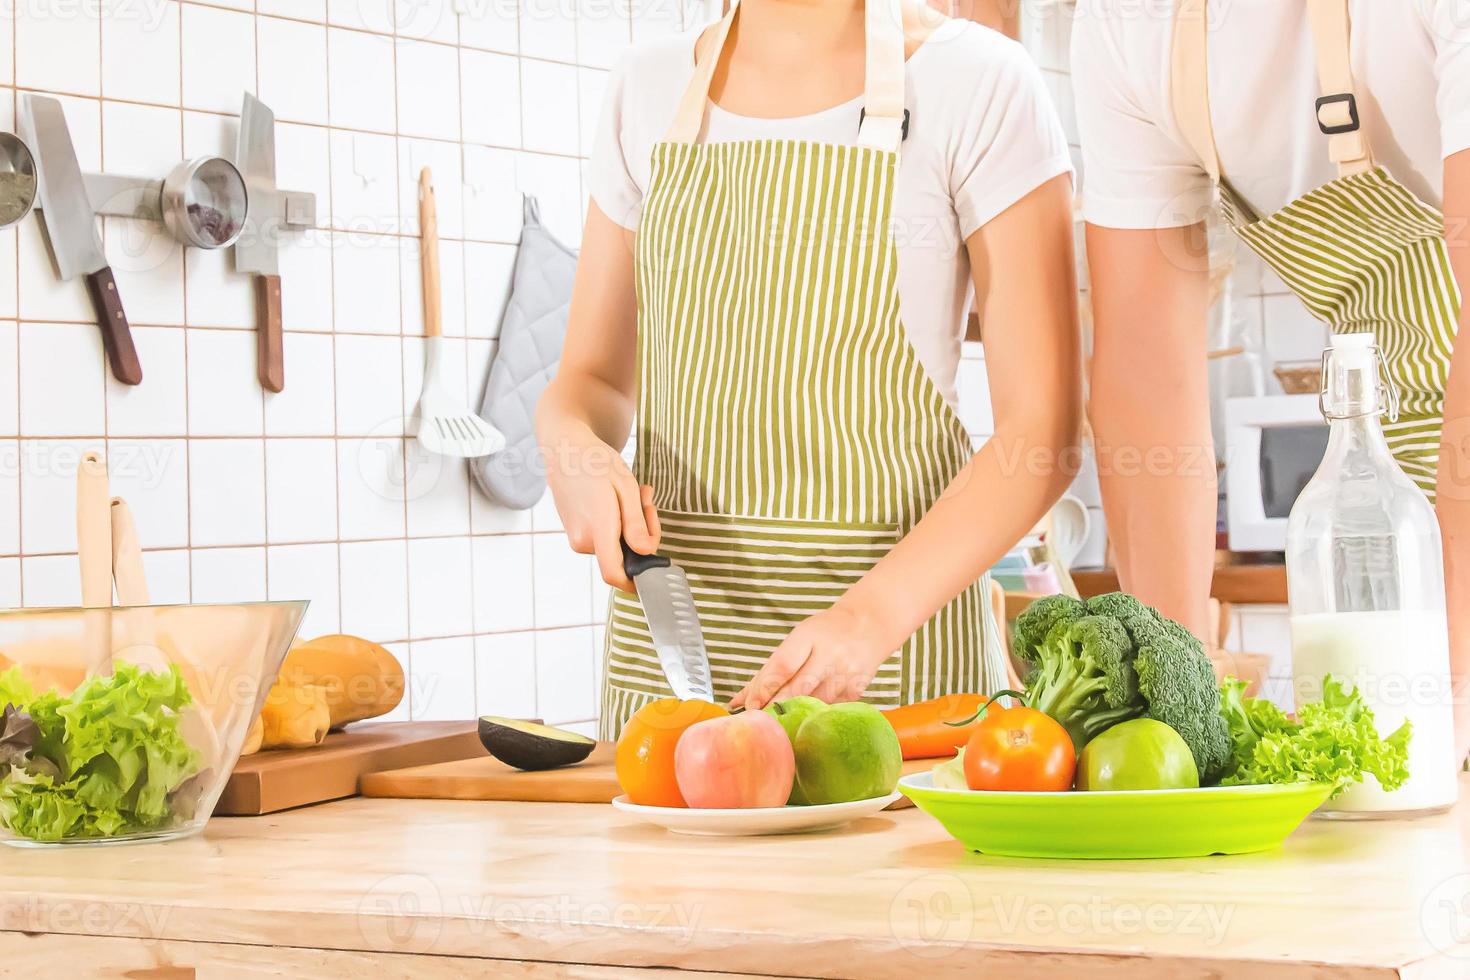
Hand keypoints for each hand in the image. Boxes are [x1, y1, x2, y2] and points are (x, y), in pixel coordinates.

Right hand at [545, 426, 659, 591]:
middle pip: (624, 556)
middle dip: (642, 533)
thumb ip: (636, 524)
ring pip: (616, 544)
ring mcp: (577, 537)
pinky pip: (604, 536)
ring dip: (632, 524)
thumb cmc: (595, 462)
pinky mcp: (576, 532)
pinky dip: (618, 522)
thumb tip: (646, 552)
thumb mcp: (625, 487)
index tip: (654, 572)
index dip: (636, 582)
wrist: (564, 450)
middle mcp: (583, 540)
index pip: (614, 574)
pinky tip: (619, 497)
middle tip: (646, 500)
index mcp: (597, 529)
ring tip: (634, 492)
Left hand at [730, 603, 894, 709]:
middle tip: (757, 723)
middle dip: (775, 708)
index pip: (783, 666)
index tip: (749, 707)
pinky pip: (828, 711)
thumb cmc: (824, 632)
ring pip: (813, 705)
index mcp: (810, 636)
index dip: (764, 689)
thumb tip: (737, 702)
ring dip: (792, 718)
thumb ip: (768, 670)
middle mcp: (830, 655)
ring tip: (775, 728)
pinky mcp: (856, 692)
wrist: (869, 625)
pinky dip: (811, 717)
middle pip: (798, 689)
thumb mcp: (797, 639)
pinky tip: (801, 723)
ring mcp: (845, 675)